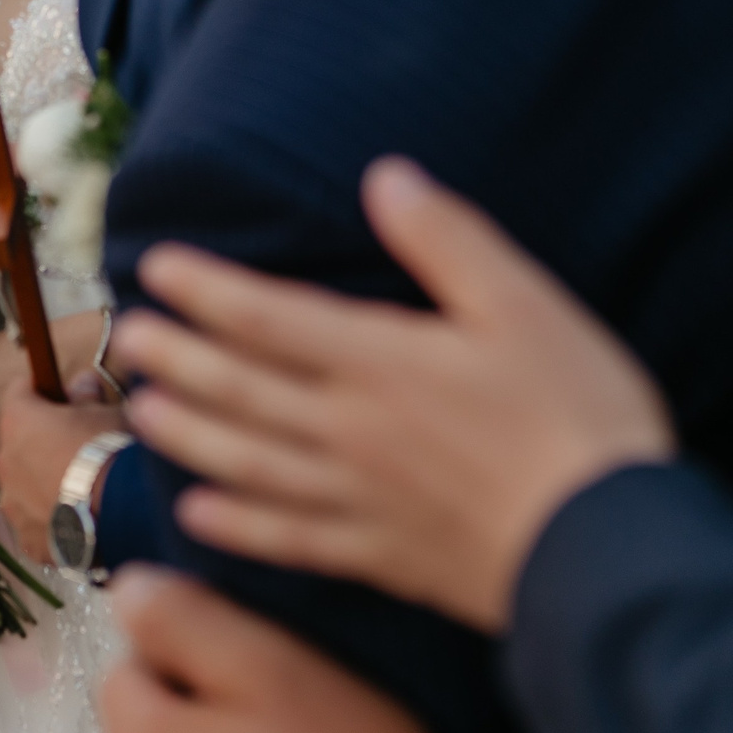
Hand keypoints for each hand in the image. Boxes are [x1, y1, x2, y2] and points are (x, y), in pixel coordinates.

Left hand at [0, 316, 126, 560]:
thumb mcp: (107, 412)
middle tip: (79, 448)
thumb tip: (82, 381)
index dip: (41, 391)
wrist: (125, 513)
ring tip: (82, 492)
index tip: (62, 398)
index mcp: (18, 421)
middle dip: (42, 442)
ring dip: (43, 484)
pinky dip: (53, 521)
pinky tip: (82, 521)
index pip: (19, 392)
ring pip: (24, 487)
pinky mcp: (29, 540)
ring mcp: (13, 505)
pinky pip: (37, 523)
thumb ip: (87, 395)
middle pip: (19, 443)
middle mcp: (5, 462)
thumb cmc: (112, 451)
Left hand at [118, 158, 675, 633]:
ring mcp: (359, 500)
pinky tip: (200, 516)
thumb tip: (386, 177)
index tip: (158, 266)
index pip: (268, 318)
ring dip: (190, 435)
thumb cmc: (578, 415)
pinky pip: (289, 539)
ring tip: (143, 411)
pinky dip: (237, 526)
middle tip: (127, 334)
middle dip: (180, 358)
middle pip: (242, 390)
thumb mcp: (525, 305)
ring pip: (249, 463)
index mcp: (381, 363)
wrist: (606, 548)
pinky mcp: (381, 556)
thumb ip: (448, 240)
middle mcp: (351, 431)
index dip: (207, 289)